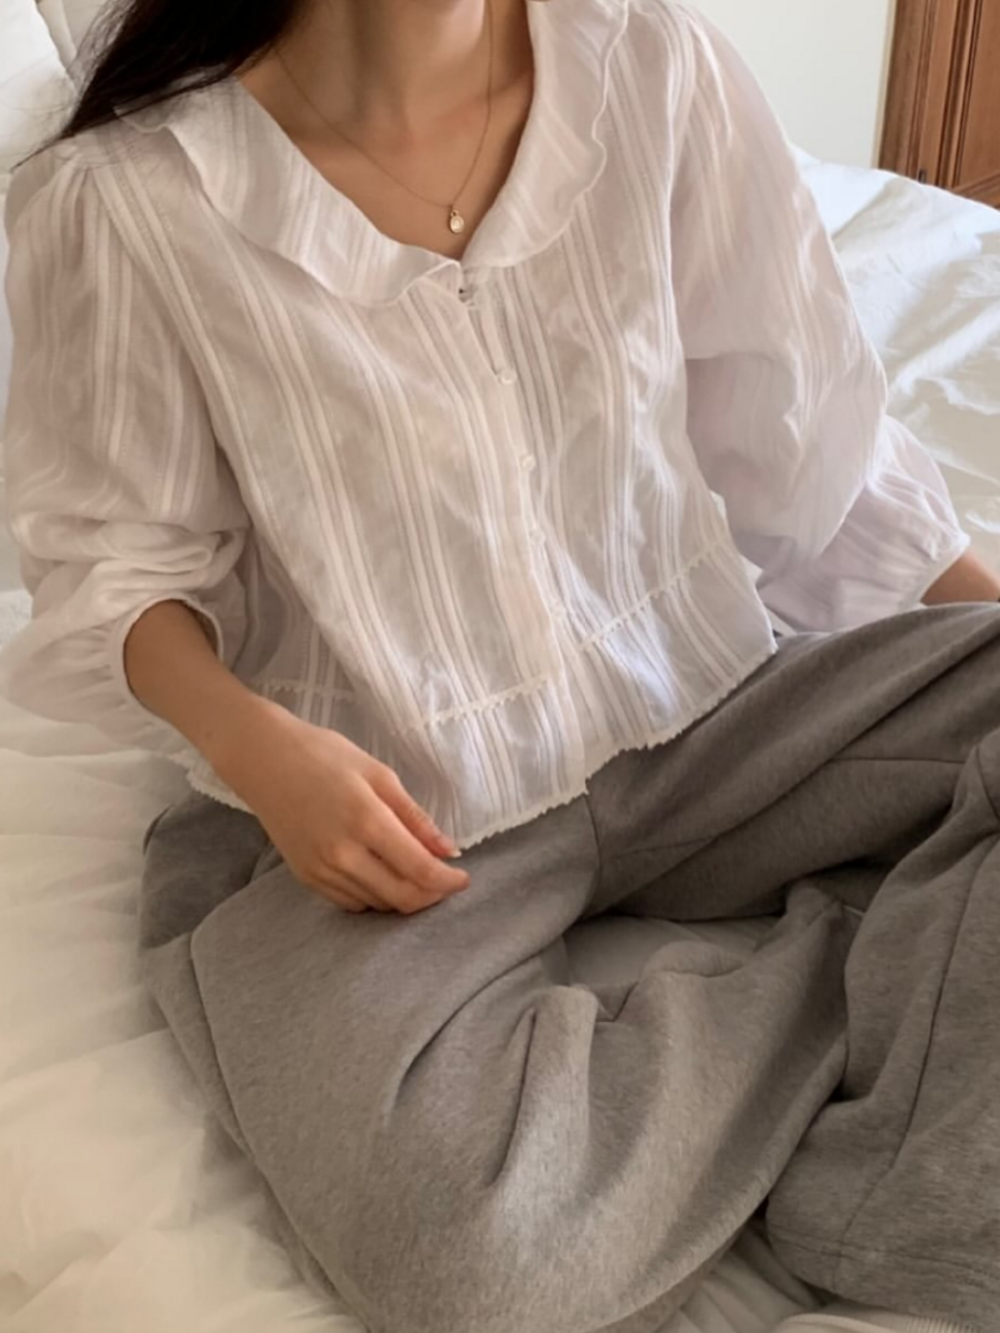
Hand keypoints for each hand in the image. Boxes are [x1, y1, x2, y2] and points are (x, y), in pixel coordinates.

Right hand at [214, 702, 469, 913]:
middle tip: (444, 881)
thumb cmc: (324, 755)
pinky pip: (351, 903)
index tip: (464, 878)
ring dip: (404, 897)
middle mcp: (342, 853)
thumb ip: (415, 818)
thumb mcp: (379, 774)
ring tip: (415, 875)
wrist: (263, 759)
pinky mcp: (306, 877)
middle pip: (402, 897)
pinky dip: (375, 897)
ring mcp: (321, 870)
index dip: (448, 881)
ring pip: (378, 904)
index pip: (420, 870)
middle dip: (431, 895)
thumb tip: (450, 851)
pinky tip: (383, 877)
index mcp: (366, 821)